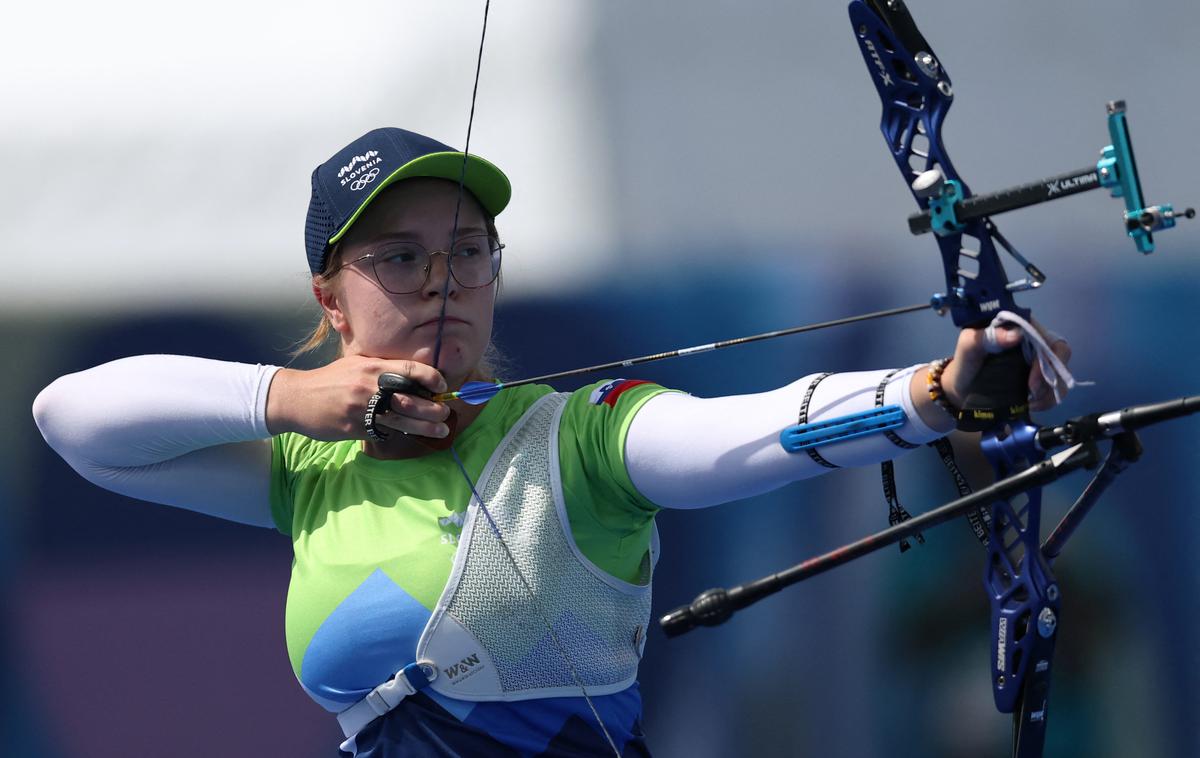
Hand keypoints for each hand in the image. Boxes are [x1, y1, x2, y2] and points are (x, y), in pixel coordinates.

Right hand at [265, 355, 449, 439]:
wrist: (296, 398)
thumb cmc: (331, 380)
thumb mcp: (355, 364)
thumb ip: (382, 369)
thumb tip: (414, 379)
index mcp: (372, 367)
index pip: (411, 370)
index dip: (432, 378)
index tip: (442, 387)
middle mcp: (369, 387)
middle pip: (411, 400)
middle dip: (433, 409)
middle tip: (445, 414)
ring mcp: (361, 410)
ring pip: (402, 421)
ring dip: (425, 427)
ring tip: (441, 431)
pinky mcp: (354, 428)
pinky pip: (382, 432)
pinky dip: (395, 433)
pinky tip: (406, 433)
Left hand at [941, 320, 1071, 412]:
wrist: (961, 388)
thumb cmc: (965, 362)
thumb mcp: (967, 347)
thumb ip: (983, 337)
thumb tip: (1015, 335)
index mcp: (1020, 326)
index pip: (1045, 337)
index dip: (1046, 359)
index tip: (1031, 382)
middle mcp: (1033, 340)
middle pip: (1060, 354)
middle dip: (1050, 378)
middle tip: (1031, 393)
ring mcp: (1038, 359)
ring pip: (1061, 373)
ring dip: (1050, 391)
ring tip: (1030, 403)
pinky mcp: (1039, 378)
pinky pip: (1056, 387)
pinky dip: (1049, 399)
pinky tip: (1032, 405)